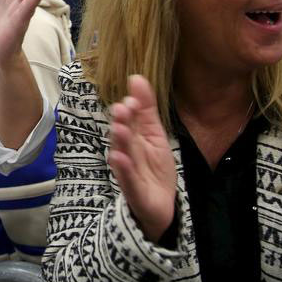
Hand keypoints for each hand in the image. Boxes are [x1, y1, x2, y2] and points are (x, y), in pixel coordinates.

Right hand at [108, 75, 176, 242]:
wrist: (161, 204)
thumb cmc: (154, 167)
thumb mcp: (155, 134)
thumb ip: (146, 108)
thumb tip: (137, 77)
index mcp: (133, 136)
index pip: (129, 119)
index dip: (130, 109)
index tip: (132, 98)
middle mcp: (126, 151)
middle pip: (122, 134)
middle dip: (121, 122)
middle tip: (121, 109)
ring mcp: (127, 171)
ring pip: (122, 154)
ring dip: (120, 141)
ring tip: (120, 129)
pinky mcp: (132, 190)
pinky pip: (126, 179)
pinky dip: (123, 169)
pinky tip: (119, 158)